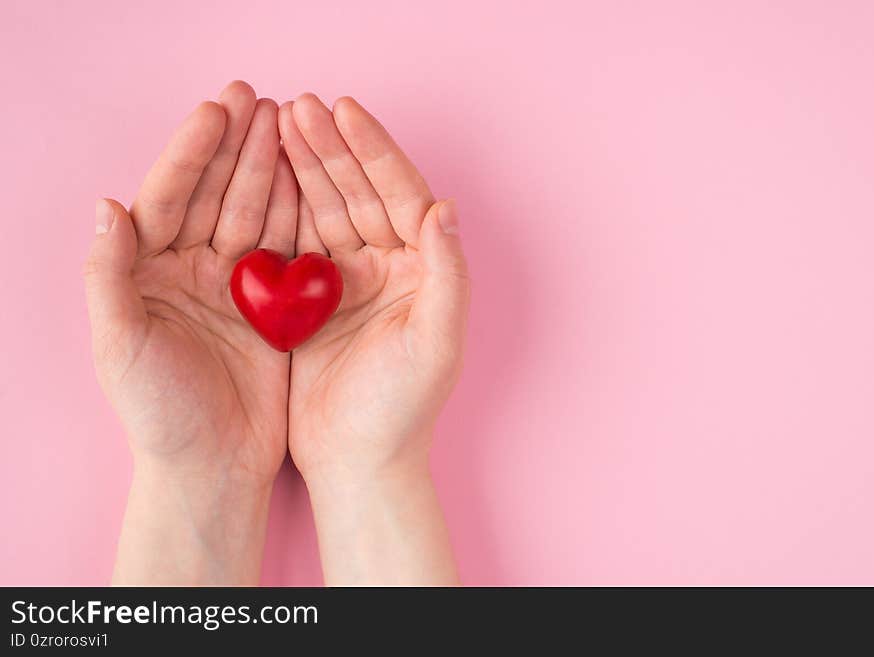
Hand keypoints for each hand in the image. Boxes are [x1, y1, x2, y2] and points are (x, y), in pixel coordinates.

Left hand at [85, 81, 298, 583]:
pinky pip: (287, 249)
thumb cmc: (159, 413)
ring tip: (293, 124)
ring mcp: (234, 285)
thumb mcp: (120, 345)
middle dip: (238, 147)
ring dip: (272, 169)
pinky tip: (314, 180)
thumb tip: (107, 206)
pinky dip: (300, 214)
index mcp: (148, 272)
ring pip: (254, 213)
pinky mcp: (272, 305)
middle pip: (214, 194)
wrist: (213, 465)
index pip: (168, 197)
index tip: (219, 111)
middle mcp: (189, 270)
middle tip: (263, 100)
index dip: (192, 153)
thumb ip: (108, 276)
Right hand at [278, 94, 468, 583]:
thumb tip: (446, 208)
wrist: (356, 462)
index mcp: (422, 270)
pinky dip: (280, 207)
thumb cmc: (402, 409)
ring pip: (325, 210)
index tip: (346, 111)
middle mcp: (388, 267)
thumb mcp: (435, 342)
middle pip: (360, 193)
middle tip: (300, 105)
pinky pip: (294, 242)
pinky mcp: (309, 300)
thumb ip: (448, 274)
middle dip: (332, 149)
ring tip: (277, 123)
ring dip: (304, 167)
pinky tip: (261, 174)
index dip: (375, 152)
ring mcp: (347, 281)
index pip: (401, 195)